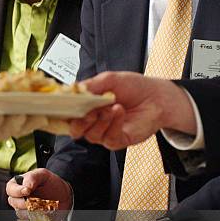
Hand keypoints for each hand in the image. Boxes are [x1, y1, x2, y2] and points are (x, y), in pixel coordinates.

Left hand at [0, 75, 70, 148]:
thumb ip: (12, 86)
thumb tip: (39, 82)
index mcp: (5, 108)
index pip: (31, 113)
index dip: (48, 115)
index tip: (65, 113)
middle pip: (25, 124)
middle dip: (32, 119)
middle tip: (39, 112)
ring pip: (10, 131)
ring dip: (11, 121)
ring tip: (9, 112)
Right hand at [6, 169, 72, 211]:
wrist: (63, 195)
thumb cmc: (51, 183)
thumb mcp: (43, 174)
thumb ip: (32, 178)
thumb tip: (25, 187)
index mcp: (18, 185)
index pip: (10, 189)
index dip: (17, 191)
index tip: (27, 191)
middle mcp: (18, 198)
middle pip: (15, 203)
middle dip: (27, 202)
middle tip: (38, 199)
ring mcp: (24, 209)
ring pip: (22, 213)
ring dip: (34, 210)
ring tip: (45, 204)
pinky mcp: (31, 218)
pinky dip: (39, 217)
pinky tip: (46, 212)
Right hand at [70, 72, 194, 148]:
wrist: (156, 96)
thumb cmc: (133, 87)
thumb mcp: (109, 79)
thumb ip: (90, 85)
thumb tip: (74, 89)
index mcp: (85, 107)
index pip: (67, 114)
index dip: (63, 112)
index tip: (64, 106)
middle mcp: (92, 122)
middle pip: (74, 130)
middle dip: (79, 121)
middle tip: (89, 110)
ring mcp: (104, 133)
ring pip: (91, 135)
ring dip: (101, 120)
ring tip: (111, 106)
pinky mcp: (117, 141)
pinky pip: (109, 138)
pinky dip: (113, 124)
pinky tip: (120, 111)